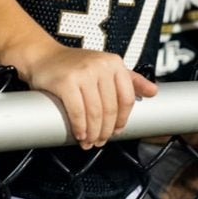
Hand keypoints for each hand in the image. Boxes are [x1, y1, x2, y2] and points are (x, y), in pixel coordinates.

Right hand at [22, 45, 156, 148]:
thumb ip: (131, 78)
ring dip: (94, 133)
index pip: (126, 98)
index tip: (117, 131)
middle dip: (106, 130)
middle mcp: (101, 65)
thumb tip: (154, 92)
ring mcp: (83, 73)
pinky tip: (80, 135)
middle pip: (110, 109)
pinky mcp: (66, 82)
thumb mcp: (106, 67)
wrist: (43, 56)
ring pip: (95, 113)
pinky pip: (77, 112)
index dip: (123, 119)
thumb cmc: (76, 65)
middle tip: (101, 141)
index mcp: (114, 63)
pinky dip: (80, 128)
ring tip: (90, 142)